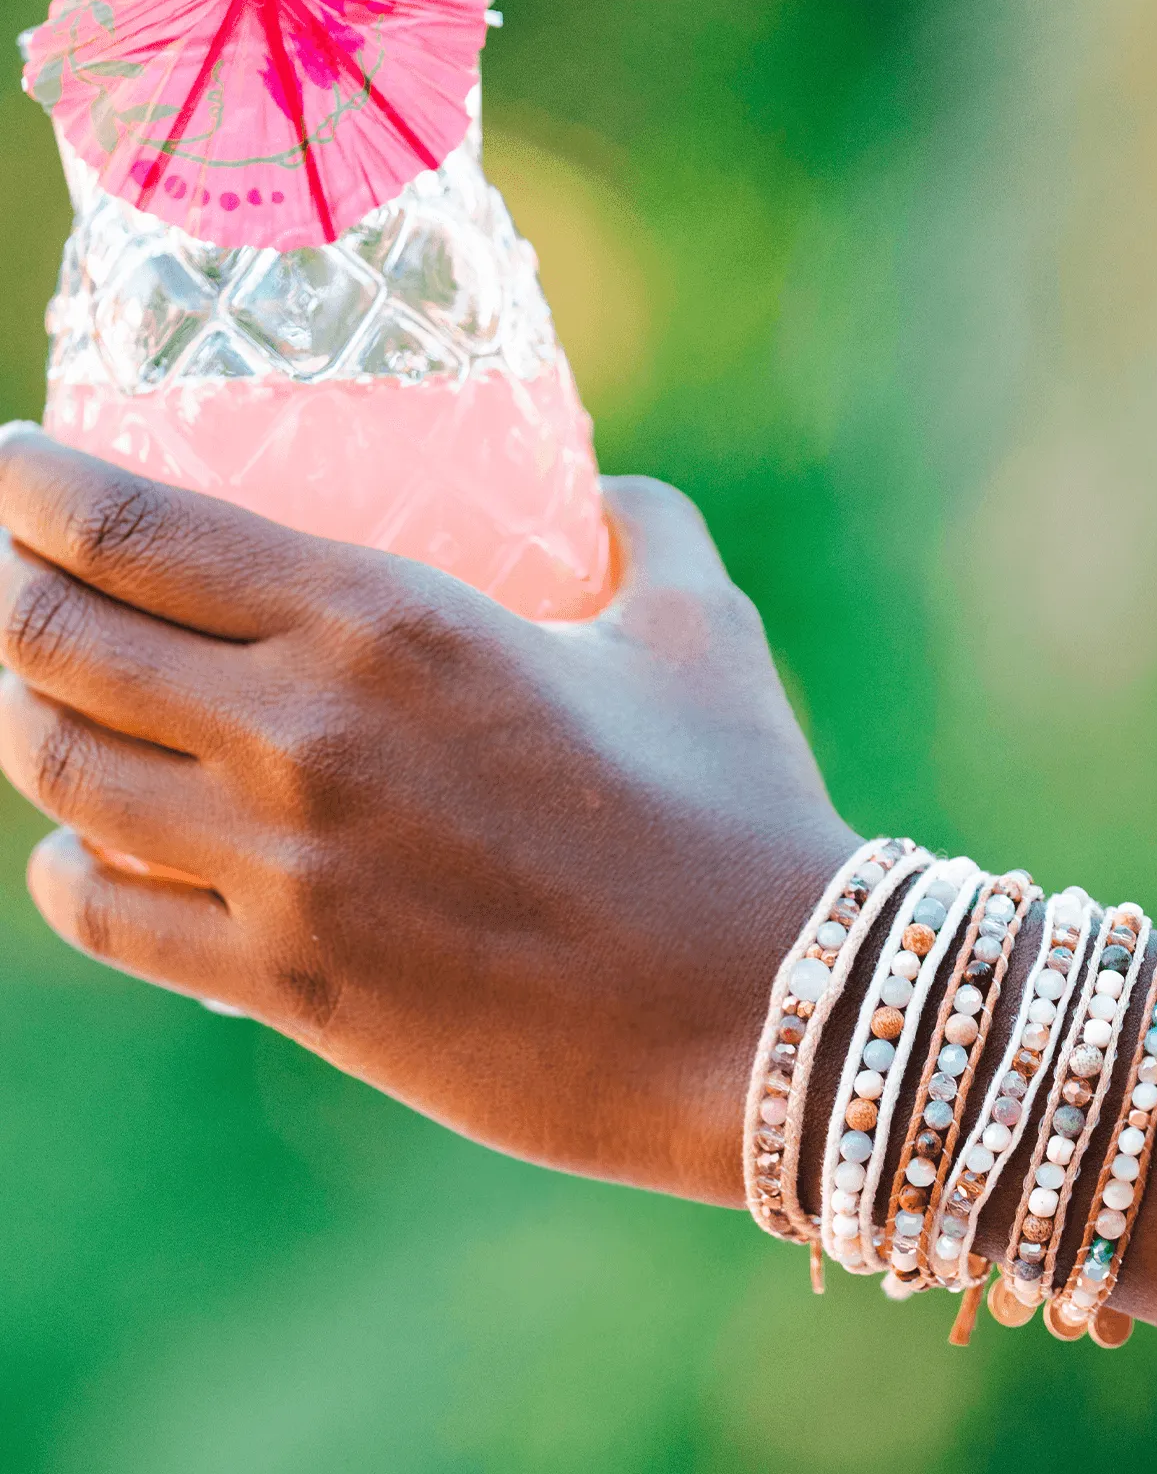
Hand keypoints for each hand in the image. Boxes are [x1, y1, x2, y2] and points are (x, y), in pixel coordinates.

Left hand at [0, 425, 857, 1202]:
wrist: (765, 1010)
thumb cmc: (741, 808)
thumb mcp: (704, 631)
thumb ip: (646, 534)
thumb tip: (611, 497)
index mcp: (392, 622)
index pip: (132, 527)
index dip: (31, 483)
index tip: (8, 463)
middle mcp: (306, 735)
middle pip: (54, 640)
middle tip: (5, 570)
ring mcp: (286, 870)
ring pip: (58, 774)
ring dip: (19, 719)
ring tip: (33, 696)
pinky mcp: (295, 987)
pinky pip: (108, 918)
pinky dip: (69, 873)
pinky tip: (84, 852)